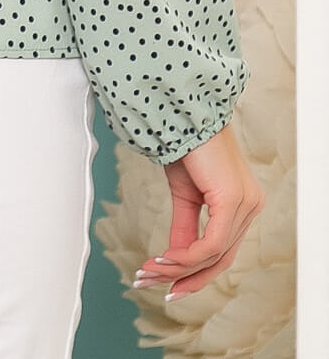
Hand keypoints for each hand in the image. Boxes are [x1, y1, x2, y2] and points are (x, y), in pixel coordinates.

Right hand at [134, 122, 264, 300]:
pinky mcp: (233, 200)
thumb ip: (185, 227)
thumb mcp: (184, 194)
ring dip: (176, 268)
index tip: (166, 286)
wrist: (182, 112)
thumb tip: (175, 259)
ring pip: (213, 255)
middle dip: (183, 277)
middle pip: (219, 259)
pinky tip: (163, 258)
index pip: (222, 251)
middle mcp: (250, 205)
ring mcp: (245, 203)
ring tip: (148, 270)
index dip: (194, 274)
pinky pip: (210, 243)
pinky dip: (185, 256)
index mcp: (242, 203)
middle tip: (148, 282)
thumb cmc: (185, 144)